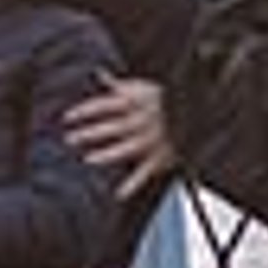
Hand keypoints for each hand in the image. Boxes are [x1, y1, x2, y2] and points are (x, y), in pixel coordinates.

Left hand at [64, 73, 176, 194]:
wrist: (201, 110)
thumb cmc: (168, 98)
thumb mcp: (145, 87)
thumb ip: (120, 85)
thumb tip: (100, 73)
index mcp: (137, 102)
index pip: (105, 105)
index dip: (85, 111)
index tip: (66, 117)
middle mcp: (143, 121)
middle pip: (113, 127)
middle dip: (90, 133)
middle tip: (69, 139)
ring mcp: (153, 139)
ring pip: (127, 148)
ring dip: (107, 155)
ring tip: (88, 160)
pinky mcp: (163, 156)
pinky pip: (147, 171)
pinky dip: (133, 185)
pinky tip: (118, 195)